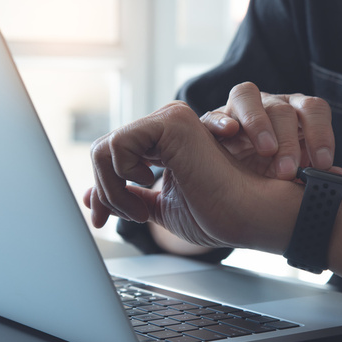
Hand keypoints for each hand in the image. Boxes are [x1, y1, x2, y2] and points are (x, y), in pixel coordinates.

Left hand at [83, 101, 300, 252]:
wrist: (251, 217)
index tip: (101, 220)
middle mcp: (166, 127)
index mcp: (165, 145)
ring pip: (106, 147)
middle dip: (102, 190)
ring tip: (141, 209)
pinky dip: (119, 175)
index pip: (114, 157)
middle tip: (120, 217)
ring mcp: (170, 120)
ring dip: (111, 186)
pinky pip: (116, 144)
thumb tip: (90, 198)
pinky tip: (149, 187)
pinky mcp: (173, 122)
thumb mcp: (162, 208)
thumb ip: (129, 198)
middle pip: (104, 151)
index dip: (102, 190)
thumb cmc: (222, 213)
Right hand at [200, 82, 334, 179]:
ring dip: (258, 121)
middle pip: (282, 107)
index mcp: (295, 115)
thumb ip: (316, 176)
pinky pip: (212, 114)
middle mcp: (269, 106)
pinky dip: (220, 120)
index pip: (313, 109)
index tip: (323, 163)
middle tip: (289, 171)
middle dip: (288, 140)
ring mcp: (238, 110)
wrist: (231, 184)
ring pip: (246, 95)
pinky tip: (228, 132)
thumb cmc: (271, 176)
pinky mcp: (211, 122)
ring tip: (266, 150)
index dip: (321, 133)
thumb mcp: (294, 178)